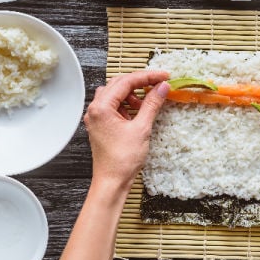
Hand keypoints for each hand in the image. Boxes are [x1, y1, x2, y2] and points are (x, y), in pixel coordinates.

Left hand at [83, 70, 169, 187]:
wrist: (112, 182)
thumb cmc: (122, 160)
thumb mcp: (142, 128)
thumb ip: (152, 104)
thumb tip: (162, 88)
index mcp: (102, 107)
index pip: (126, 81)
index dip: (147, 77)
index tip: (163, 76)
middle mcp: (95, 109)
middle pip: (119, 84)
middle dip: (140, 82)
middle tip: (159, 84)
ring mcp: (96, 117)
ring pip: (116, 94)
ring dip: (133, 94)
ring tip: (148, 102)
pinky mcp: (101, 125)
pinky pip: (114, 106)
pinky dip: (127, 104)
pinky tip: (138, 112)